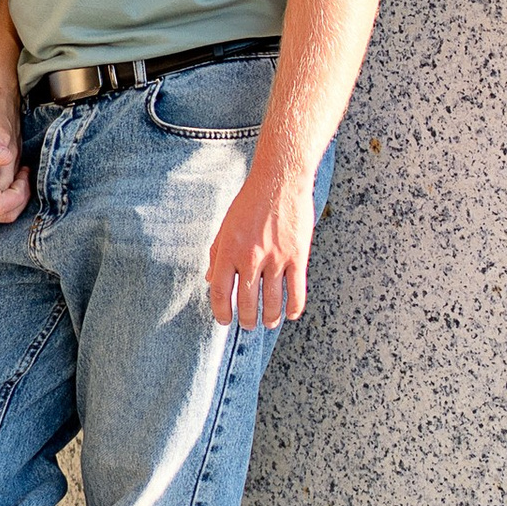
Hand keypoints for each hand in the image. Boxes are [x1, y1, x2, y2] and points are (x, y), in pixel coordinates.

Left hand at [207, 160, 316, 328]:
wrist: (280, 180)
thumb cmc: (250, 201)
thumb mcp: (226, 226)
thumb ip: (217, 253)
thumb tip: (209, 279)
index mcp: (228, 249)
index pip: (219, 291)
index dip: (221, 312)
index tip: (224, 321)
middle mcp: (250, 257)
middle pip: (246, 302)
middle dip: (246, 320)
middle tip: (248, 325)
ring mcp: (275, 259)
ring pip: (272, 302)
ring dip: (269, 318)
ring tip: (268, 323)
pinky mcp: (297, 257)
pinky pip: (296, 291)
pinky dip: (292, 308)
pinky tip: (289, 314)